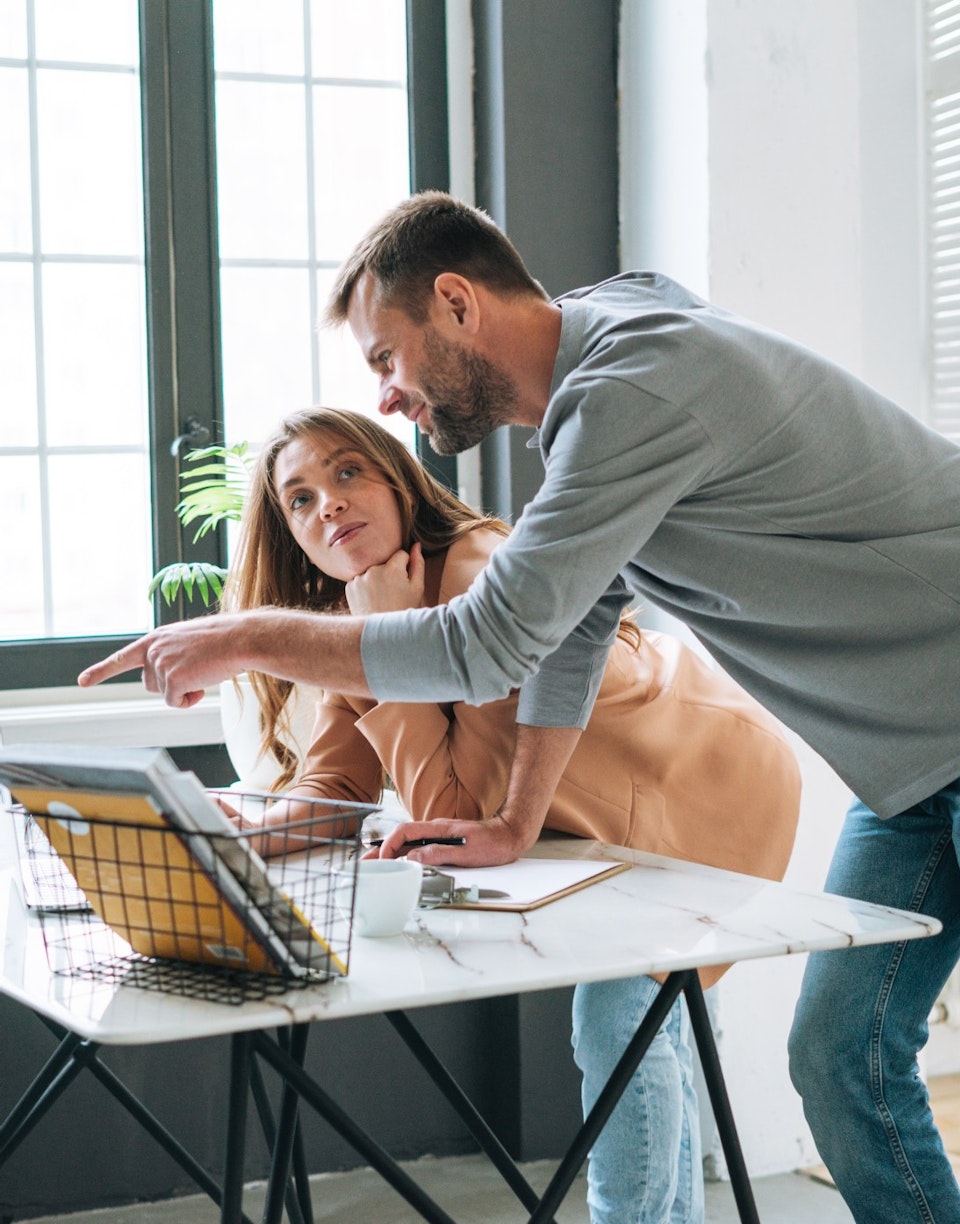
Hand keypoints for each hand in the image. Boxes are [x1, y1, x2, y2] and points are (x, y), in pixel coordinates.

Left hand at [77, 616, 245, 707]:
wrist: (239, 638)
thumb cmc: (222, 640)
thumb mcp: (188, 642)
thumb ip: (170, 655)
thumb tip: (169, 682)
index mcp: (156, 638)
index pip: (122, 657)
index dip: (101, 671)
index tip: (82, 682)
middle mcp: (153, 650)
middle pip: (150, 682)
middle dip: (171, 683)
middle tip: (196, 668)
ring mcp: (161, 664)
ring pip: (164, 693)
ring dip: (184, 689)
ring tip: (203, 670)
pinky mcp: (172, 679)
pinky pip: (176, 702)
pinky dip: (190, 699)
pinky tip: (204, 681)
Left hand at [345, 542, 423, 614]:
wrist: (382, 634)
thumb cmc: (403, 610)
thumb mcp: (417, 588)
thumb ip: (418, 563)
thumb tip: (417, 544)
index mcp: (392, 569)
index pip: (400, 554)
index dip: (405, 567)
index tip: (404, 582)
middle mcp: (372, 570)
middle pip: (385, 562)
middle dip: (390, 572)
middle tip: (393, 592)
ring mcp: (359, 578)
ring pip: (372, 570)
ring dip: (377, 578)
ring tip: (382, 597)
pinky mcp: (349, 586)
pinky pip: (361, 579)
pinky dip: (366, 586)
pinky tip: (371, 599)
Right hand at [374, 813, 531, 867]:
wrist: (511, 834)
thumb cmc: (493, 844)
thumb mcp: (467, 853)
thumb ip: (439, 854)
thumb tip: (413, 856)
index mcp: (439, 828)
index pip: (405, 831)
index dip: (389, 844)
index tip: (381, 858)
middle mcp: (436, 829)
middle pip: (402, 836)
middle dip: (381, 848)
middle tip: (364, 862)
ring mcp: (439, 834)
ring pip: (408, 841)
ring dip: (390, 851)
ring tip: (375, 863)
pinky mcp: (443, 840)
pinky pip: (417, 845)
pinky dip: (403, 852)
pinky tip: (398, 861)